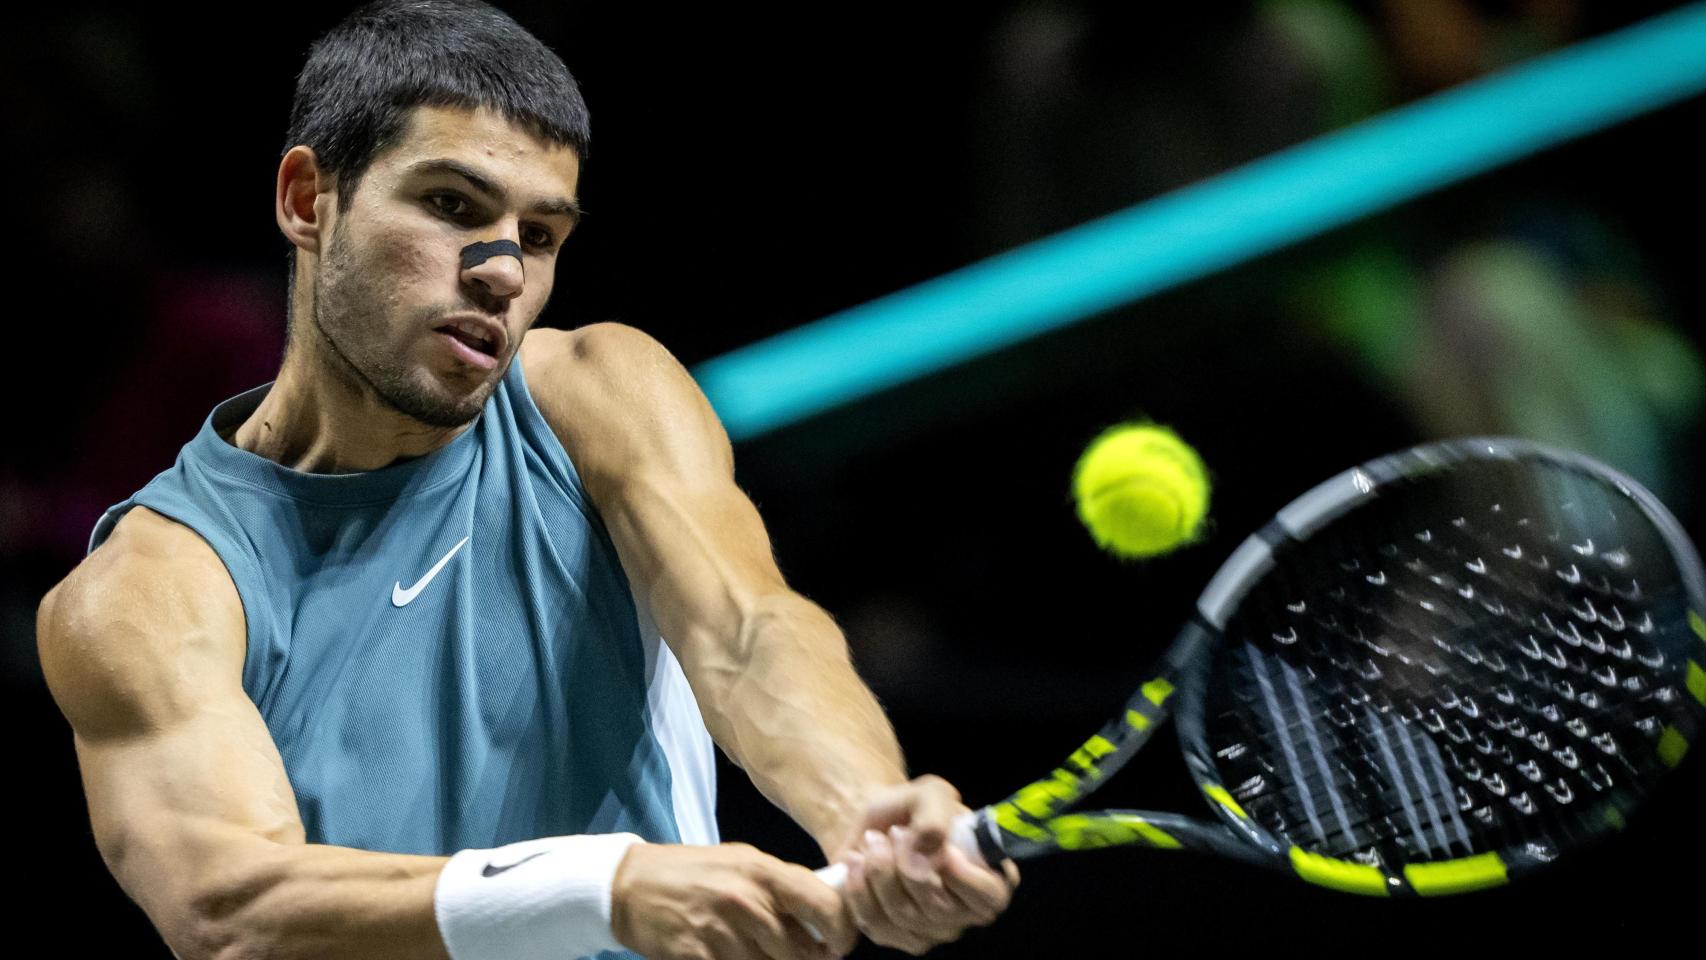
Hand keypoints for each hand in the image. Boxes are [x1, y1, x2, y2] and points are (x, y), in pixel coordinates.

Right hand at [611, 842, 857, 959]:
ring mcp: (722, 930)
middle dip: (801, 959)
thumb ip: (783, 888)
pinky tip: (724, 954)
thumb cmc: (694, 873)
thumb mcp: (743, 864)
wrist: (630, 885)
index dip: (841, 932)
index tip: (836, 946)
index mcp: (765, 872)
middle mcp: (748, 900)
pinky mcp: (697, 954)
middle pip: (801, 952)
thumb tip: (825, 917)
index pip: (826, 905)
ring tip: (747, 948)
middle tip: (788, 952)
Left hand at [832, 776, 1019, 954]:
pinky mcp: (899, 936)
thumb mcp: (930, 794)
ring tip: (872, 842)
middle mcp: (966, 911)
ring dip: (879, 872)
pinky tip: (857, 863)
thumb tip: (928, 854)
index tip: (943, 850)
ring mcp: (933, 929)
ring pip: (903, 915)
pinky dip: (859, 889)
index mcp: (989, 875)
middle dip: (906, 865)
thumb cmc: (911, 809)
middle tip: (892, 832)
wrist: (873, 824)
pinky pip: (876, 924)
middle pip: (939, 909)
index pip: (990, 897)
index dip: (964, 878)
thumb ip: (935, 817)